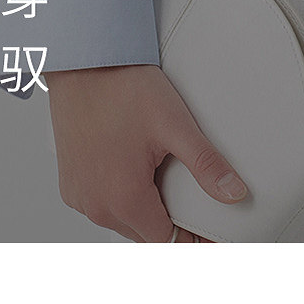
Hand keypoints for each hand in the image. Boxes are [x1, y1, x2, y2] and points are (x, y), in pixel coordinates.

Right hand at [44, 61, 248, 241]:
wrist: (84, 61)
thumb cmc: (121, 87)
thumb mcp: (174, 124)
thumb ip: (206, 164)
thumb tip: (234, 193)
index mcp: (124, 199)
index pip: (166, 241)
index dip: (190, 235)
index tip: (204, 228)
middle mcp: (96, 206)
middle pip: (143, 232)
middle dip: (167, 218)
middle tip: (183, 188)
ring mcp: (79, 195)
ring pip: (120, 220)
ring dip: (141, 206)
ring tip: (155, 170)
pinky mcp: (69, 183)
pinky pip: (99, 203)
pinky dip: (117, 194)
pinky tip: (129, 166)